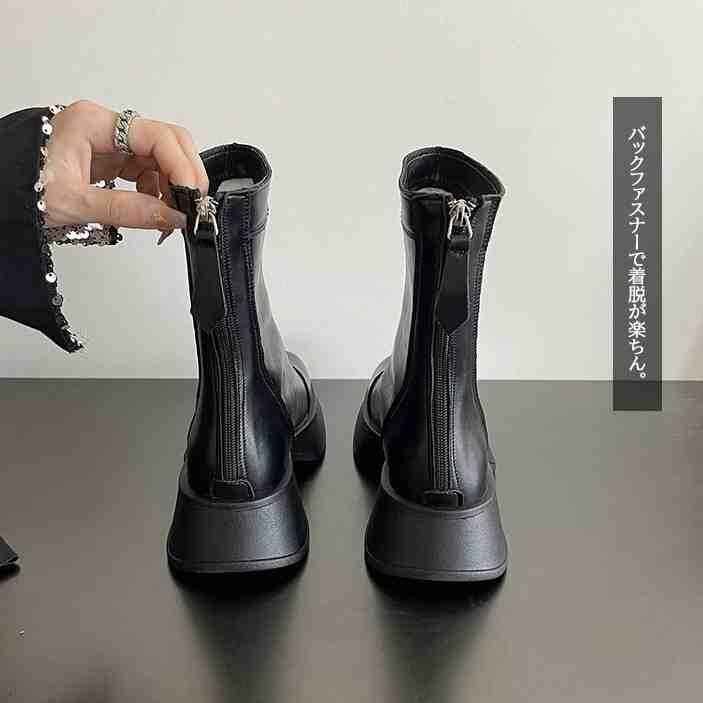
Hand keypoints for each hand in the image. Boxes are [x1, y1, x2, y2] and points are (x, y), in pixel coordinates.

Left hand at [42, 100, 208, 238]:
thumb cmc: (19, 186)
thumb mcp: (74, 203)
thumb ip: (128, 211)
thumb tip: (171, 217)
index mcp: (93, 123)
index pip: (157, 136)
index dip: (181, 166)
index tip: (191, 196)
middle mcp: (105, 128)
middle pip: (166, 142)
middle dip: (184, 174)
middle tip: (191, 205)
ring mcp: (109, 144)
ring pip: (160, 158)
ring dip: (172, 186)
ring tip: (170, 215)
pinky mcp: (109, 161)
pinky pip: (146, 172)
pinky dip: (158, 192)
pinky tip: (154, 209)